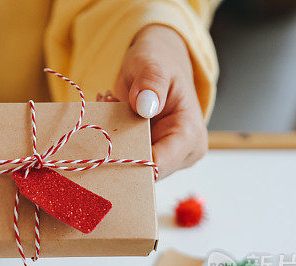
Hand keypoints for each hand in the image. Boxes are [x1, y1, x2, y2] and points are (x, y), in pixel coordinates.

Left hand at [116, 25, 207, 177]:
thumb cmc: (162, 64)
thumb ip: (151, 81)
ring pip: (131, 168)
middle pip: (143, 172)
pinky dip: (112, 141)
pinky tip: (111, 114)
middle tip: (106, 112)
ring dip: (112, 143)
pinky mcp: (150, 157)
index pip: (159, 164)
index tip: (105, 145)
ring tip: (111, 105)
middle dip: (118, 149)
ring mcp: (165, 158)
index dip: (130, 162)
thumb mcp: (154, 63)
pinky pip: (126, 160)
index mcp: (190, 135)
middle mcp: (182, 154)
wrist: (161, 68)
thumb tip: (144, 104)